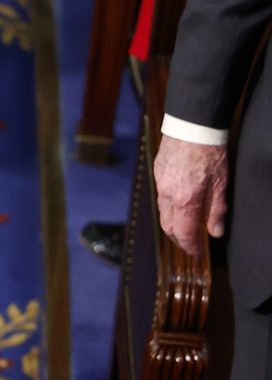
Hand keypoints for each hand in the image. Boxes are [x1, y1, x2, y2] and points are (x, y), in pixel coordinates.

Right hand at [154, 135, 229, 255]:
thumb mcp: (221, 183)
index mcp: (184, 200)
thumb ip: (216, 210)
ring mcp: (160, 185)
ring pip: (163, 213)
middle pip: (168, 226)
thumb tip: (215, 232)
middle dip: (179, 239)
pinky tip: (179, 204)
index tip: (196, 253)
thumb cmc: (209, 152)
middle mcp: (167, 196)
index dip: (190, 246)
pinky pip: (161, 198)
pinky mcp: (158, 174)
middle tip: (190, 243)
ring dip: (174, 224)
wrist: (191, 127)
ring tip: (186, 225)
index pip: (183, 233)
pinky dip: (169, 208)